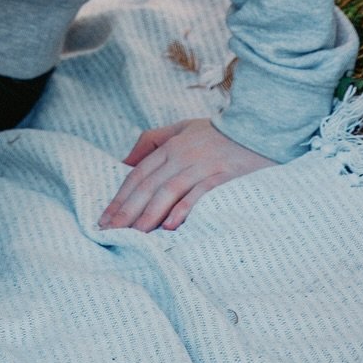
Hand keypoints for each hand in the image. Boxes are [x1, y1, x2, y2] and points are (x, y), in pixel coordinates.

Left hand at [99, 118, 274, 231]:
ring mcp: (202, 167)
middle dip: (127, 211)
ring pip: (169, 191)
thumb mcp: (182, 128)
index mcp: (170, 146)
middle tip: (110, 232)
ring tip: (134, 235)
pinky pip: (199, 194)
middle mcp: (182, 156)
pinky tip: (170, 225)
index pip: (139, 176)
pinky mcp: (223, 178)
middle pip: (149, 186)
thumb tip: (125, 160)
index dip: (120, 198)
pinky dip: (184, 209)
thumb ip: (153, 140)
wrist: (257, 128)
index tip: (105, 219)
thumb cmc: (218, 133)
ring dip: (149, 214)